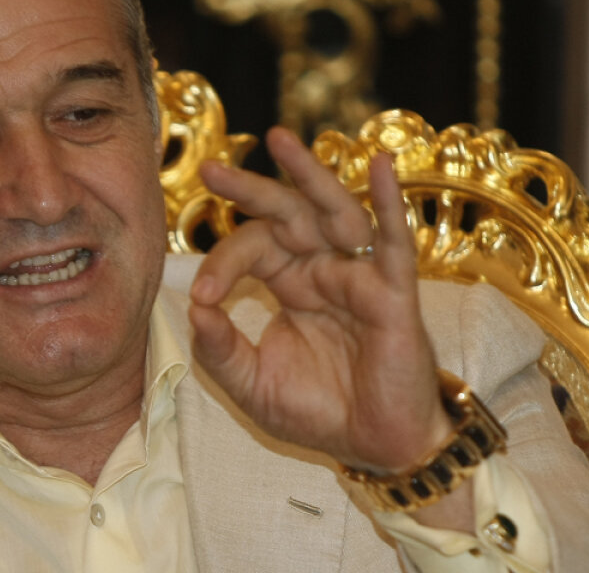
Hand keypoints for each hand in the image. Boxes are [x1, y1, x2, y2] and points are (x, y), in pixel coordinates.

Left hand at [188, 126, 451, 472]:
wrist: (373, 448)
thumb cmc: (319, 410)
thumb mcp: (252, 384)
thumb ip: (220, 350)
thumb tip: (194, 309)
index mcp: (291, 282)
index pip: (253, 249)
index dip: (223, 264)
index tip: (202, 295)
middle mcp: (324, 268)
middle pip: (287, 214)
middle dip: (250, 188)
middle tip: (210, 170)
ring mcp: (360, 275)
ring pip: (335, 211)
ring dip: (309, 175)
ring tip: (280, 139)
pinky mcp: (395, 293)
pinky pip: (393, 241)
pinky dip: (388, 202)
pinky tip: (379, 167)